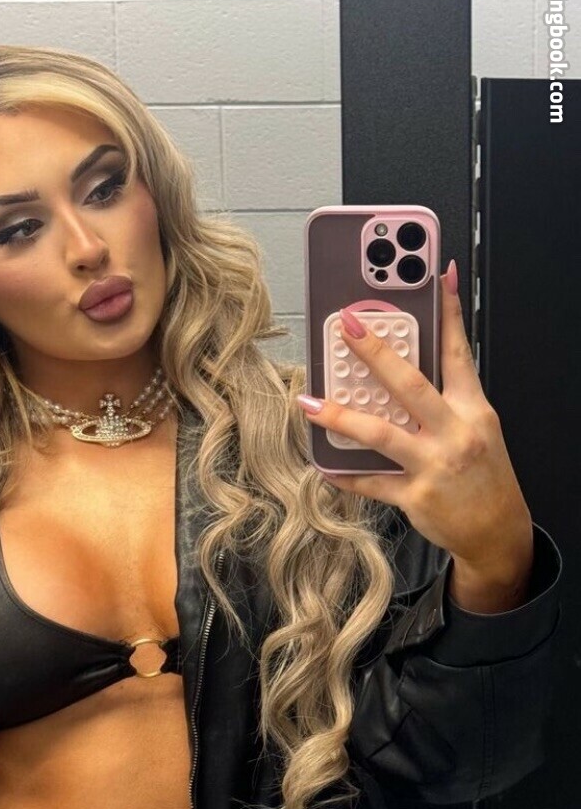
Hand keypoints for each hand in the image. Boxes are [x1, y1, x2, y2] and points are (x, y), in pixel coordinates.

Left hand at [296, 262, 533, 576]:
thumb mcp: (478, 428)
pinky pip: (371, 481)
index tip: (438, 277)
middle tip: (348, 326)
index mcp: (473, 410)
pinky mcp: (415, 496)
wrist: (497, 531)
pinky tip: (324, 462)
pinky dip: (345, 472)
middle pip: (411, 385)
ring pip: (382, 434)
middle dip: (376, 353)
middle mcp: (454, 434)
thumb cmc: (483, 475)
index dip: (450, 312)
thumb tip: (403, 368)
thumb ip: (447, 397)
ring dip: (342, 417)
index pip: (460, 352)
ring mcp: (433, 466)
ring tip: (310, 401)